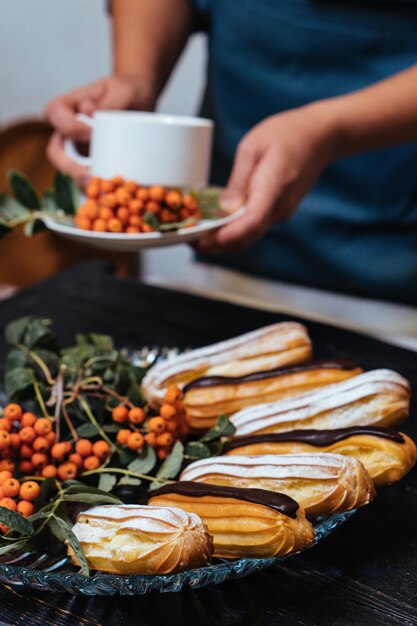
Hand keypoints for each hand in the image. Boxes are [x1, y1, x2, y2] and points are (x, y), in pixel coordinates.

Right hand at [44, 75, 155, 185]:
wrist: (142, 103)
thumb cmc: (129, 92)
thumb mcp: (123, 91)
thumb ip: (109, 101)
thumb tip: (90, 113)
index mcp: (69, 107)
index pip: (53, 113)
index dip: (67, 126)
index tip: (90, 131)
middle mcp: (69, 131)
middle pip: (56, 151)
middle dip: (69, 166)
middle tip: (88, 174)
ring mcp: (81, 151)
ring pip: (71, 172)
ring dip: (84, 183)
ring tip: (102, 189)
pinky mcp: (96, 166)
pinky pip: (91, 181)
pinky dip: (99, 190)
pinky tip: (110, 196)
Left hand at [197, 103, 336, 253]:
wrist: (320, 136)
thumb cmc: (286, 133)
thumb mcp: (253, 148)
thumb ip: (238, 181)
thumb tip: (224, 209)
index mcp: (273, 189)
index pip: (250, 224)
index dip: (224, 236)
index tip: (200, 240)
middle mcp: (279, 208)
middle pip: (245, 238)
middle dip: (215, 245)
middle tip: (187, 240)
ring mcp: (281, 213)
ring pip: (249, 237)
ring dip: (223, 241)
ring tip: (196, 234)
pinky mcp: (278, 211)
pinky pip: (254, 228)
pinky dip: (234, 231)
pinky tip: (216, 224)